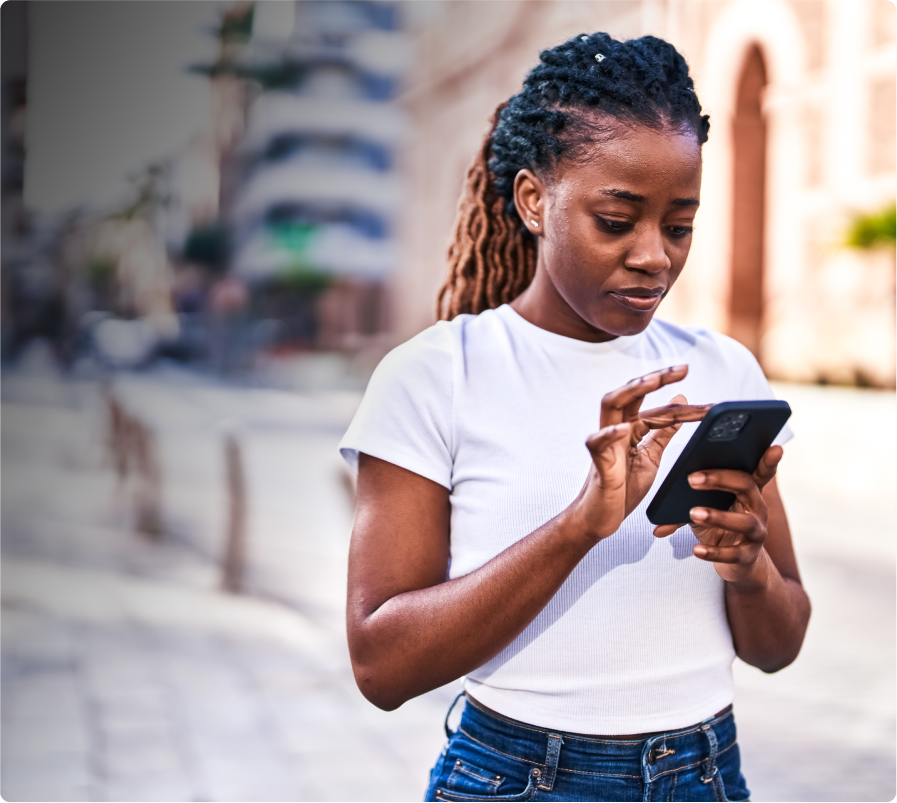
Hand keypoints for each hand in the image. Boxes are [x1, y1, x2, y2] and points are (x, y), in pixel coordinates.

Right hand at [571, 365, 710, 541]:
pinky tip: (622, 429)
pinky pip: (597, 444)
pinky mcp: (598, 464)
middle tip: (681, 369)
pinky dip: (608, 435)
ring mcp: (605, 444)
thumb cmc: (622, 487)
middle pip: (630, 393)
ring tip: (651, 381)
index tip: (713, 407)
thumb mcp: (651, 456)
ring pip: (610, 405)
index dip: (686, 408)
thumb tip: (681, 399)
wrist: (601, 518)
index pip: (658, 409)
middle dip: (655, 379)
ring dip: (630, 391)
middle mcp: (616, 429)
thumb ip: (663, 431)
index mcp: (631, 429)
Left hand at [653, 446, 783, 582]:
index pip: (761, 471)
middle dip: (720, 480)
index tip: (775, 447)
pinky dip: (714, 552)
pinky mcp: (749, 556)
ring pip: (744, 522)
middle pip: (746, 486)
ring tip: (693, 513)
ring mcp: (756, 533)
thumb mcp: (704, 508)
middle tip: (691, 479)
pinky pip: (734, 553)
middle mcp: (757, 508)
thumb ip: (684, 503)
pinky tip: (696, 550)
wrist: (736, 564)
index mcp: (748, 491)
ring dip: (717, 516)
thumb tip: (655, 518)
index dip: (769, 460)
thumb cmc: (718, 527)